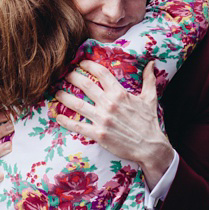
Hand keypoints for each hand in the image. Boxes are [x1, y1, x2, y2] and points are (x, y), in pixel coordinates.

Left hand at [54, 61, 173, 185]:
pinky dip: (66, 122)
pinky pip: (78, 127)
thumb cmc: (149, 122)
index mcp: (120, 93)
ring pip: (78, 105)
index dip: (89, 65)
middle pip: (86, 85)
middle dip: (73, 77)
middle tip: (65, 75)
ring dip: (64, 97)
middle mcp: (109, 104)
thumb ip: (149, 79)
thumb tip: (152, 63)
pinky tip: (58, 117)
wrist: (150, 147)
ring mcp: (102, 120)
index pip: (101, 73)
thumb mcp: (150, 98)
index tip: (81, 62)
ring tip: (57, 93)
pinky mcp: (98, 134)